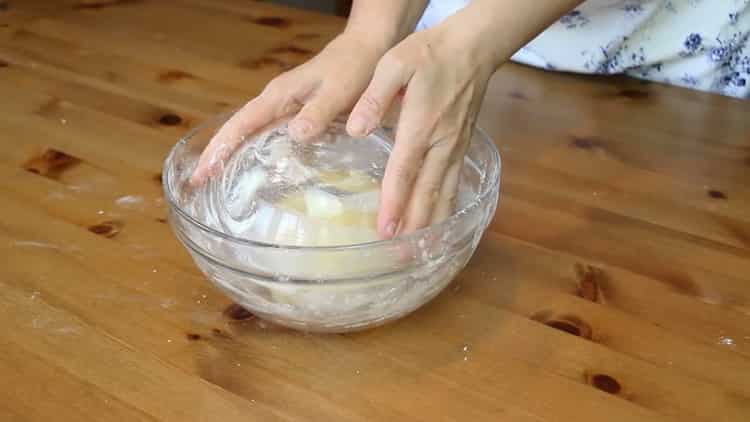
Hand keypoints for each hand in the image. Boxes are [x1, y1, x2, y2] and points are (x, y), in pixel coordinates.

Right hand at [190, 33, 386, 184]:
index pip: (241, 124)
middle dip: (216, 154)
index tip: (202, 172)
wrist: (366, 49)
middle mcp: (275, 100)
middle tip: (197, 183)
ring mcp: (283, 105)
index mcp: (279, 96)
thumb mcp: (339, 91)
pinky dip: (252, 148)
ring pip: (249, 131)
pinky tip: (252, 167)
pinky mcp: (294, 111)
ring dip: (230, 152)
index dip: (220, 149)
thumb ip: (318, 112)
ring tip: (215, 181)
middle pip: (237, 129)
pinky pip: (266, 132)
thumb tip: (294, 134)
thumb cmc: (354, 68)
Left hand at [346, 26, 497, 237]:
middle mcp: (440, 143)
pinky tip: (441, 225)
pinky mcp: (461, 147)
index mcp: (420, 125)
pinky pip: (454, 185)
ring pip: (444, 193)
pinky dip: (447, 209)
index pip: (404, 172)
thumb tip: (356, 129)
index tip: (385, 229)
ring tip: (420, 253)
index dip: (394, 203)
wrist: (472, 49)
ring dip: (432, 225)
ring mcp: (454, 148)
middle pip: (427, 192)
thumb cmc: (429, 53)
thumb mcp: (394, 63)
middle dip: (412, 226)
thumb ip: (373, 96)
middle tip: (399, 256)